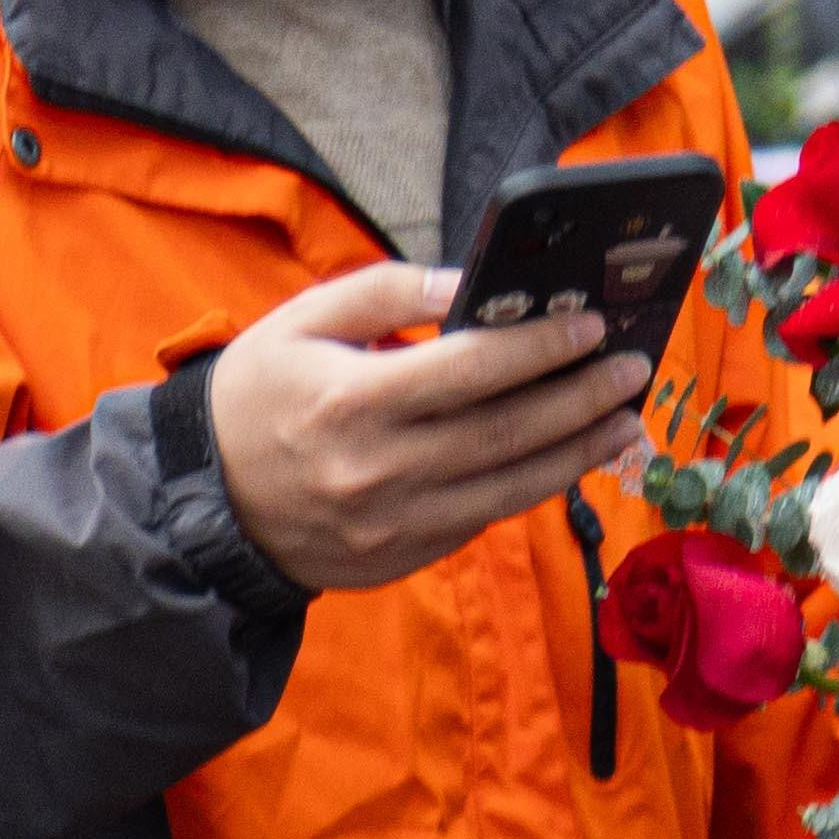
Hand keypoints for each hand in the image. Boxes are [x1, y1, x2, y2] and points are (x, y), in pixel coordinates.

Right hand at [208, 263, 650, 593]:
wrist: (206, 502)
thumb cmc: (257, 396)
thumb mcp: (301, 322)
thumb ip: (388, 291)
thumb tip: (472, 283)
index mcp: (350, 400)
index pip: (469, 370)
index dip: (539, 347)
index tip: (590, 323)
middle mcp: (378, 469)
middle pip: (505, 431)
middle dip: (581, 397)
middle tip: (632, 368)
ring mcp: (394, 523)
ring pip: (510, 486)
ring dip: (579, 452)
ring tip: (625, 418)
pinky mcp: (404, 555)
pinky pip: (486, 517)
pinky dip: (535, 485)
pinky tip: (570, 456)